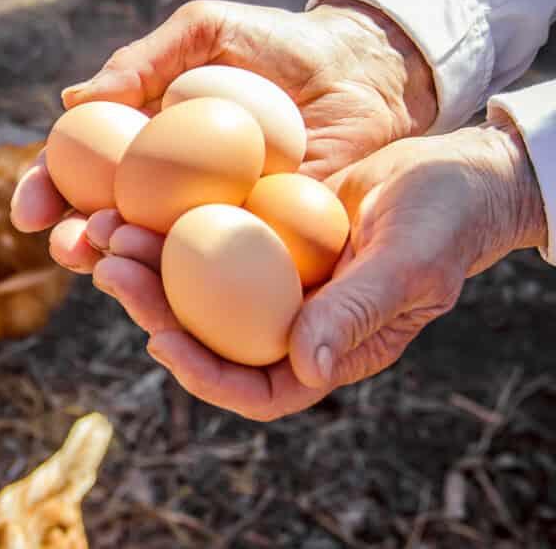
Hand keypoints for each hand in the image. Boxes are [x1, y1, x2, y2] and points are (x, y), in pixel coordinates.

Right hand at [11, 0, 437, 272]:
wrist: (362, 70)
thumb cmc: (278, 44)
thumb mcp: (205, 33)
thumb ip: (141, 61)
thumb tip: (72, 100)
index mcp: (141, 144)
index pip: (78, 174)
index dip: (46, 194)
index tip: (30, 213)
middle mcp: (165, 190)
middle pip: (103, 225)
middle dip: (76, 243)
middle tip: (72, 247)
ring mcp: (209, 221)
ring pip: (153, 256)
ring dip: (123, 266)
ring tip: (113, 261)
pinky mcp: (257, 245)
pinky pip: (217, 272)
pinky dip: (190, 285)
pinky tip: (173, 287)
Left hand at [79, 112, 546, 420]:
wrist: (452, 168)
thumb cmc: (446, 220)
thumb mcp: (410, 262)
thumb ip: (359, 312)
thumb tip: (304, 367)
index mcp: (326, 350)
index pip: (256, 389)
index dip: (204, 374)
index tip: (160, 338)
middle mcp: (289, 322)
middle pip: (207, 336)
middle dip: (152, 307)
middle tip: (110, 267)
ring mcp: (270, 278)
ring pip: (194, 286)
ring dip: (147, 263)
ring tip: (106, 229)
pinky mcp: (259, 234)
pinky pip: (205, 238)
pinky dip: (168, 224)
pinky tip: (132, 198)